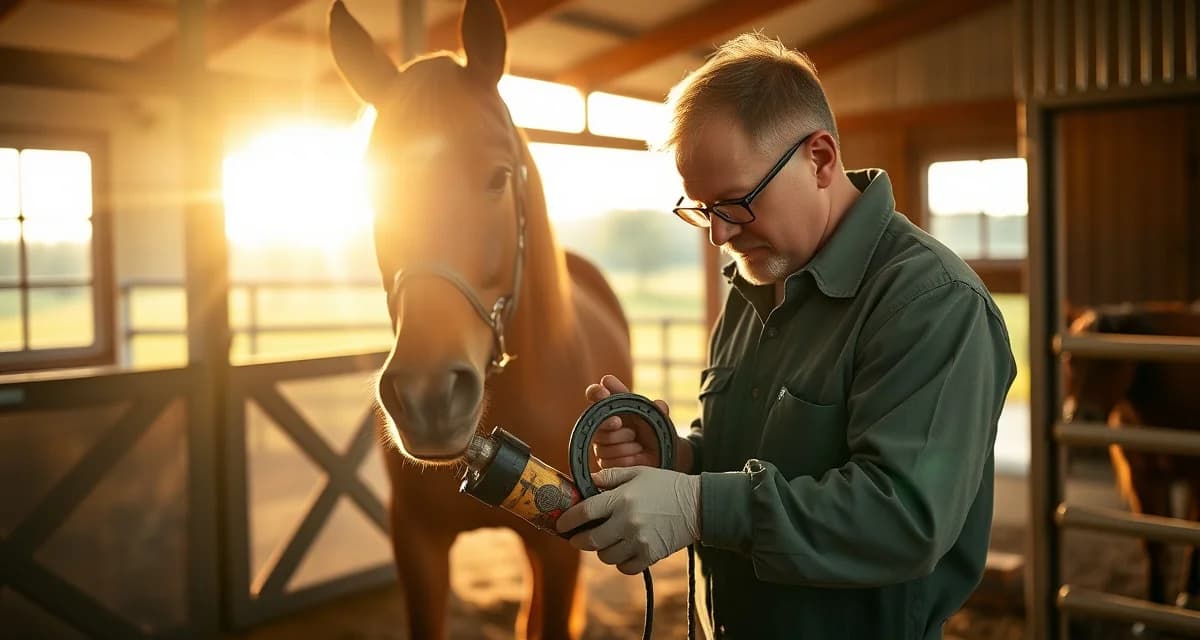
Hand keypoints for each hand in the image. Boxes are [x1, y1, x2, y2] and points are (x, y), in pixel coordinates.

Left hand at [556, 466, 700, 574]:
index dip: (568, 520)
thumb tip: (589, 481)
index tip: (561, 524)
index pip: (584, 512)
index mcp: (622, 499)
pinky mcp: (650, 556)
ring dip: (601, 550)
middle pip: (590, 540)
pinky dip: (620, 562)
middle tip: (577, 538)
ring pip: (605, 556)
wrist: (698, 506)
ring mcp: (639, 542)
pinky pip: (624, 567)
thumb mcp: (638, 473)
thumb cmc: (667, 485)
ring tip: (607, 541)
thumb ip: (611, 477)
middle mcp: (627, 522)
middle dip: (578, 540)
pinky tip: (624, 551)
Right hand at [586, 375, 672, 468]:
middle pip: (595, 422)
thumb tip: (659, 404)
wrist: (660, 456)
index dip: (596, 392)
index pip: (595, 394)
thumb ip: (660, 411)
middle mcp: (603, 424)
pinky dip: (624, 459)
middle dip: (607, 422)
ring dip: (623, 446)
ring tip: (639, 446)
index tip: (604, 392)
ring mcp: (601, 444)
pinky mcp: (604, 462)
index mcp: (613, 407)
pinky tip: (634, 458)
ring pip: (601, 445)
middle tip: (618, 422)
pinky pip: (606, 461)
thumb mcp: (659, 420)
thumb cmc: (655, 432)